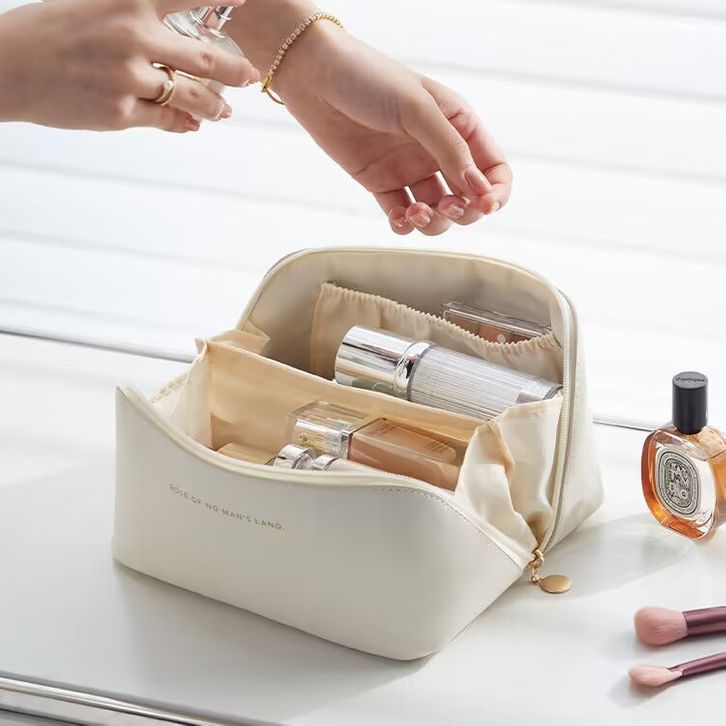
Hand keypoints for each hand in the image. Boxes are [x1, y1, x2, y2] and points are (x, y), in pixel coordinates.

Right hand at [0, 0, 259, 131]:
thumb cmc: (48, 32)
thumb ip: (138, 19)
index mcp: (127, 1)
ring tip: (224, 112)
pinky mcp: (121, 112)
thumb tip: (176, 43)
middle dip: (235, 70)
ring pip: (191, 95)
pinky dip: (182, 122)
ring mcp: (129, 78)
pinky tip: (193, 124)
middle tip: (250, 76)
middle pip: (205, 57)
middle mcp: (134, 37)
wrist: (6, 67)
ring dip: (213, 105)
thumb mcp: (94, 5)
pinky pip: (165, 119)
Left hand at [275, 24, 511, 235]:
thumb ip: (450, 149)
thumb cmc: (369, 78)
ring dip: (432, 222)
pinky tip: (397, 217)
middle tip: (446, 207)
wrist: (315, 77)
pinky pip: (402, 215)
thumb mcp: (418, 109)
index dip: (496, 193)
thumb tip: (477, 190)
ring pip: (436, 213)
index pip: (493, 169)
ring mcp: (410, 169)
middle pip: (468, 199)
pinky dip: (404, 225)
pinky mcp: (382, 183)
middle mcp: (438, 151)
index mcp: (458, 126)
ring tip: (413, 212)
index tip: (485, 205)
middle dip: (463, 212)